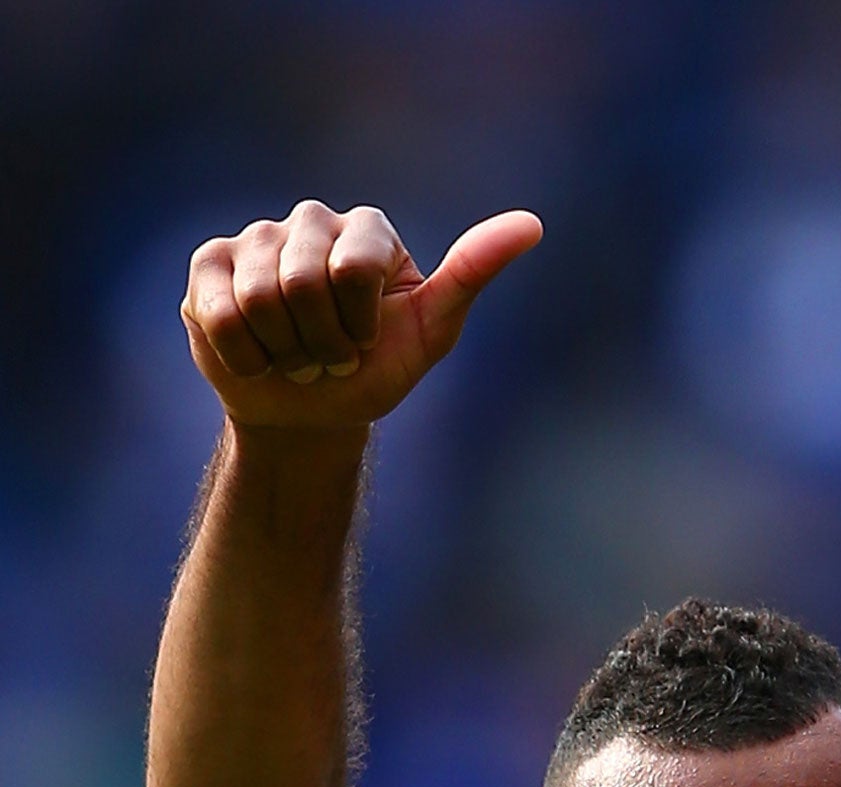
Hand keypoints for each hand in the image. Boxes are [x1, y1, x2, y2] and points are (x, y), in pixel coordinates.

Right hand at [182, 201, 542, 431]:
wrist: (314, 413)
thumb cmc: (378, 370)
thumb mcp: (431, 331)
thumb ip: (473, 273)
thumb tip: (532, 223)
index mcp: (369, 230)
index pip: (353, 268)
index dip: (357, 325)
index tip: (366, 343)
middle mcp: (311, 221)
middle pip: (301, 283)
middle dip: (321, 343)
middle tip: (330, 358)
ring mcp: (255, 238)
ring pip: (259, 298)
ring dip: (285, 351)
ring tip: (297, 356)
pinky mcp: (210, 264)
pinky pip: (218, 312)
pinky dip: (244, 354)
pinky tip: (258, 355)